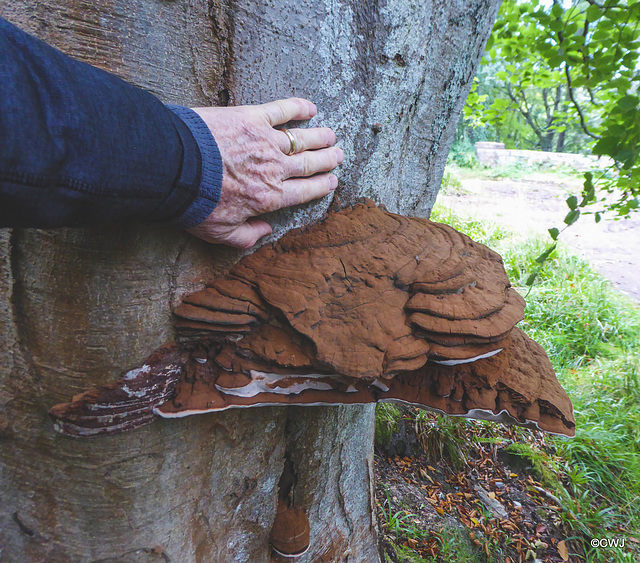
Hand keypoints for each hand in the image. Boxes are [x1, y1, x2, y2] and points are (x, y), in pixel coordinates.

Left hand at [187, 98, 342, 247]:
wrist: (175, 168)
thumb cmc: (195, 202)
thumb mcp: (220, 233)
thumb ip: (246, 237)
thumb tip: (265, 232)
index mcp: (270, 198)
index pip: (305, 192)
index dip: (321, 186)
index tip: (332, 181)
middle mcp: (275, 169)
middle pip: (309, 164)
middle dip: (327, 160)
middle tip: (338, 156)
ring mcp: (266, 142)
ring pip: (302, 139)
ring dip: (320, 137)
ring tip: (331, 136)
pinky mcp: (252, 118)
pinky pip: (282, 110)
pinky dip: (298, 108)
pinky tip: (310, 108)